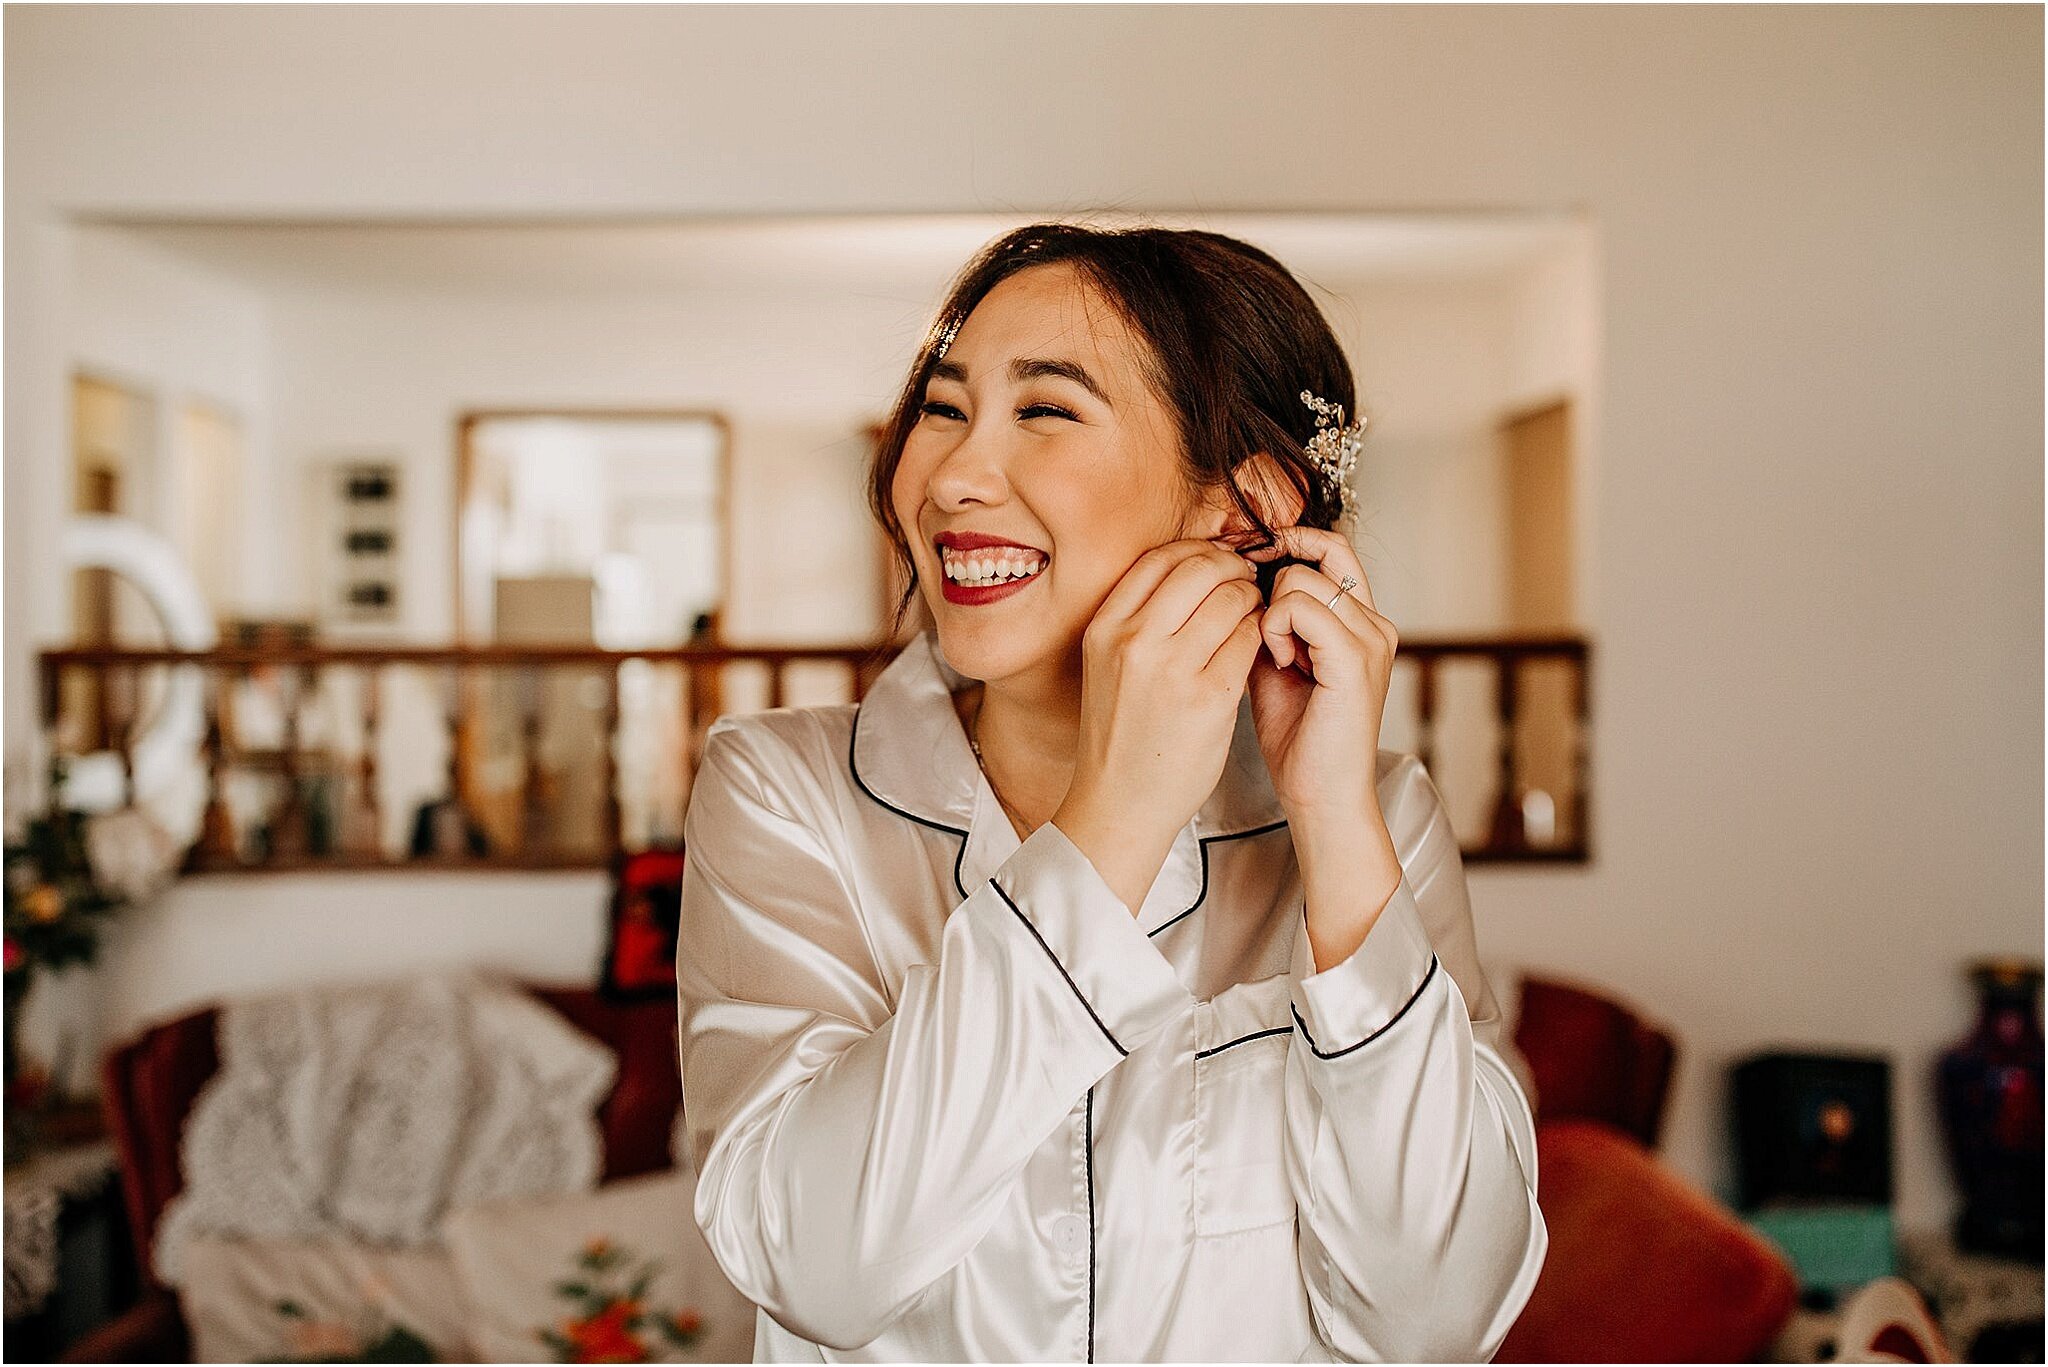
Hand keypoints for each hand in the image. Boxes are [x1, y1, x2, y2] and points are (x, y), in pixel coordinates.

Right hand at [1052, 538, 1265, 909]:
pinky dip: (1260, 633)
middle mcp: (1133, 641)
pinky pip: (1248, 639)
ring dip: (1252, 598)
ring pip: (1231, 598)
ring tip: (1255, 612)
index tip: (1216, 561)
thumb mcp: (1109, 666)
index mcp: (1105, 628)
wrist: (1120, 804)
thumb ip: (1140, 620)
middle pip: (1199, 568)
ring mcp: (1172, 668)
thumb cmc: (1121, 737)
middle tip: (1246, 580)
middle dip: (1232, 567)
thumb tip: (1192, 572)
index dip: (1197, 552)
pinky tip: (1259, 643)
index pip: (1159, 558)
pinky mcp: (1209, 697)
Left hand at [1242, 525, 1397, 823]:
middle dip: (1272, 587)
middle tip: (1264, 635)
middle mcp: (1374, 623)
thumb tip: (1235, 580)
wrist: (1320, 794)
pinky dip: (1276, 629)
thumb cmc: (1298, 739)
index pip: (1330, 549)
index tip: (1249, 570)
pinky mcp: (1356, 659)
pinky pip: (1301, 608)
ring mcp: (1371, 639)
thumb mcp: (1275, 662)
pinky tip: (1282, 664)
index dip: (1287, 547)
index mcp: (1361, 621)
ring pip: (1301, 580)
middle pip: (1315, 556)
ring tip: (1276, 658)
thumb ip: (1269, 619)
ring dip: (1270, 614)